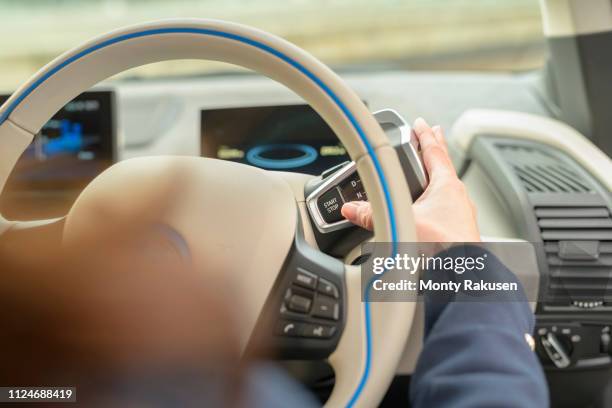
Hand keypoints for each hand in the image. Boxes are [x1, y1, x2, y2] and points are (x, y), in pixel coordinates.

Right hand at [341, 118, 479, 241]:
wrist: (463, 275)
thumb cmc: (442, 247)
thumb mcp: (401, 223)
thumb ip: (371, 214)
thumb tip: (352, 209)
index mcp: (447, 186)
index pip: (435, 151)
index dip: (425, 135)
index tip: (422, 123)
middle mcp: (458, 198)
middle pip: (444, 166)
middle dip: (435, 151)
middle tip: (433, 136)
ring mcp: (461, 216)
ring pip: (447, 189)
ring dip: (437, 177)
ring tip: (429, 174)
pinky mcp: (459, 233)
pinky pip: (448, 209)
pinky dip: (439, 201)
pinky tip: (431, 212)